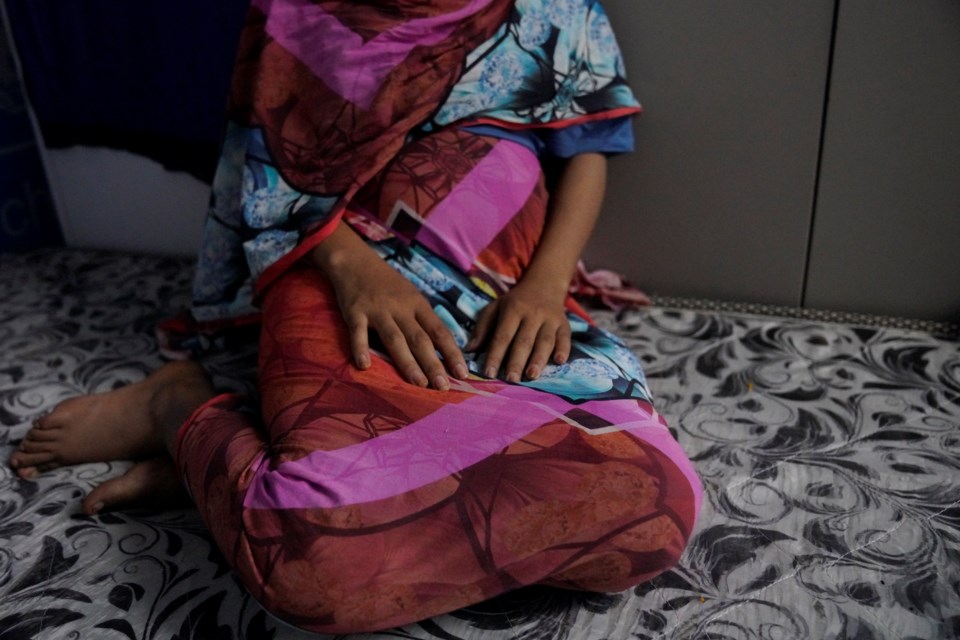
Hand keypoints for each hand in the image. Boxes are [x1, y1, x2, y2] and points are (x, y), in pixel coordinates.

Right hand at [311, 227, 466, 389]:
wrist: (356, 262)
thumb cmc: (388, 284)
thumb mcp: (411, 296)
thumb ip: (423, 320)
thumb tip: (443, 348)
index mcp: (418, 304)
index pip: (439, 331)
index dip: (452, 352)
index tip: (463, 373)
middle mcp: (401, 308)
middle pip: (420, 339)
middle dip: (433, 364)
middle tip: (444, 387)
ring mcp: (378, 311)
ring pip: (395, 339)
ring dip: (408, 363)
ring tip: (419, 383)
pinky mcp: (355, 312)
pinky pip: (358, 333)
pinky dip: (361, 349)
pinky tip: (365, 366)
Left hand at [467, 279, 570, 381]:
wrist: (545, 284)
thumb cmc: (515, 302)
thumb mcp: (495, 308)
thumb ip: (483, 328)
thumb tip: (470, 350)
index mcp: (513, 310)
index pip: (502, 335)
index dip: (495, 355)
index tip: (488, 373)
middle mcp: (533, 314)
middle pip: (524, 340)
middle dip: (517, 361)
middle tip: (510, 380)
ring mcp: (551, 319)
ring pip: (545, 341)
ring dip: (539, 359)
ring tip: (531, 375)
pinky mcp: (564, 324)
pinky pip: (565, 337)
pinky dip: (564, 349)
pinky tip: (559, 361)